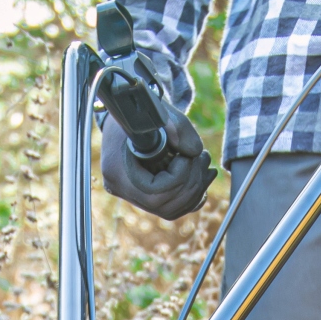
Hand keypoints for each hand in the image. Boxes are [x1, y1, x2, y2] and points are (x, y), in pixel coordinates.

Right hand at [100, 108, 215, 220]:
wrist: (129, 112)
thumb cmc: (141, 109)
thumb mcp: (161, 111)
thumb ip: (180, 129)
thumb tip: (195, 151)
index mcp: (117, 171)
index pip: (154, 193)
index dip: (178, 178)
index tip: (186, 155)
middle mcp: (121, 188)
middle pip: (164, 206)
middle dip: (191, 183)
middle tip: (202, 157)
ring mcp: (132, 196)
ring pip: (171, 210)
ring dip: (195, 190)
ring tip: (204, 163)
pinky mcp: (144, 196)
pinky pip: (172, 208)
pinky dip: (192, 196)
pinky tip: (202, 177)